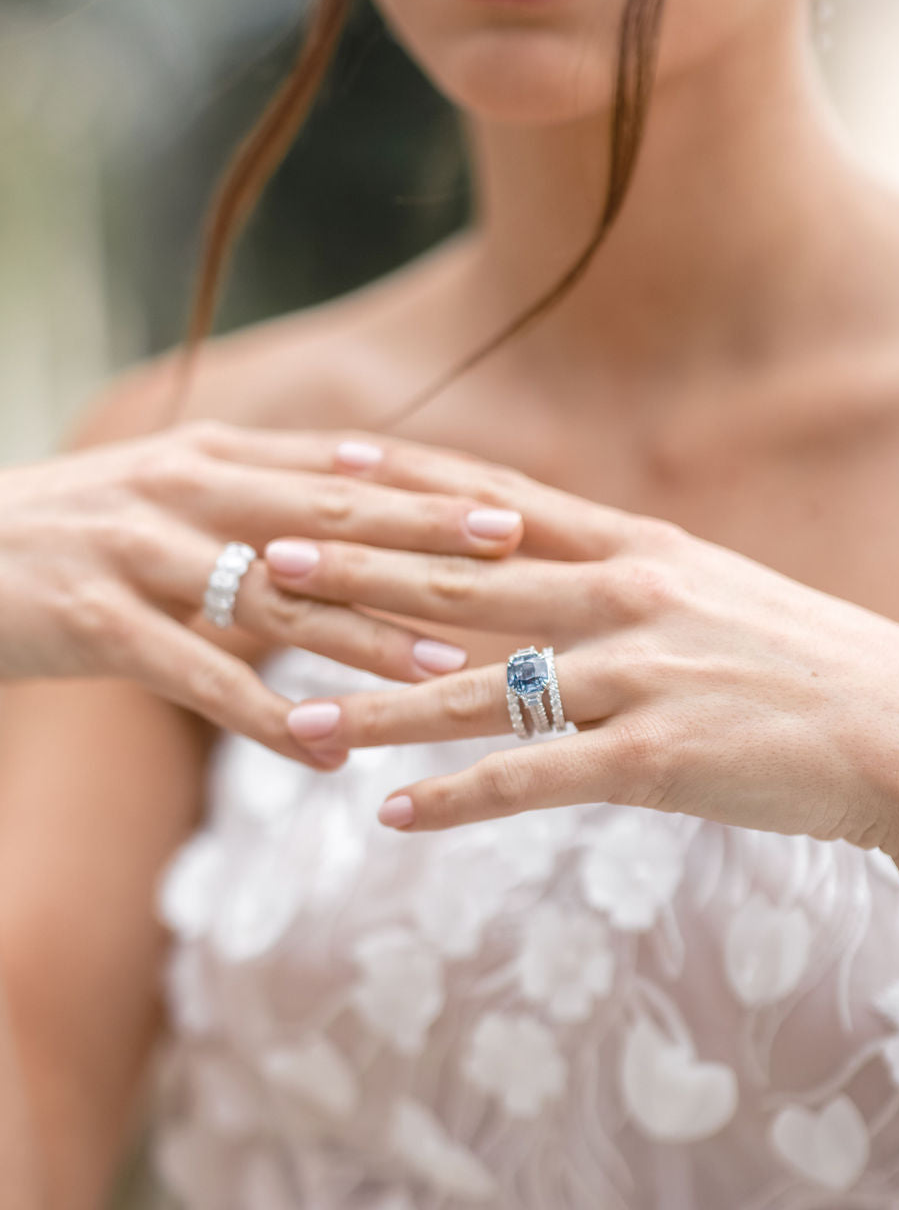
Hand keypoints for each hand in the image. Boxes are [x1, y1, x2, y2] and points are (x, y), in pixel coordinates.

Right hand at [0, 423, 521, 762]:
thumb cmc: (73, 530)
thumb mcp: (171, 490)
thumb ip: (262, 488)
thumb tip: (366, 486)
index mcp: (213, 455)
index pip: (343, 469)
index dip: (429, 487)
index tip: (512, 503)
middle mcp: (184, 490)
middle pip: (327, 516)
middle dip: (425, 535)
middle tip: (514, 554)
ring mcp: (138, 550)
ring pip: (276, 597)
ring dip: (367, 636)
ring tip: (447, 670)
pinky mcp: (95, 619)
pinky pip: (198, 675)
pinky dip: (267, 718)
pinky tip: (327, 754)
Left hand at [270, 435, 898, 851]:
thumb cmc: (801, 657)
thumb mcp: (707, 589)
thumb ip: (621, 575)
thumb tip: (540, 570)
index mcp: (636, 549)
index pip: (498, 507)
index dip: (408, 485)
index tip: (330, 465)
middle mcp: (625, 598)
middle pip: (464, 585)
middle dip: (357, 575)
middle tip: (267, 566)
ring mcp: (638, 677)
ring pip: (478, 689)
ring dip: (377, 706)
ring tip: (294, 717)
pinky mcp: (655, 758)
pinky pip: (534, 779)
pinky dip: (459, 798)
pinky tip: (395, 814)